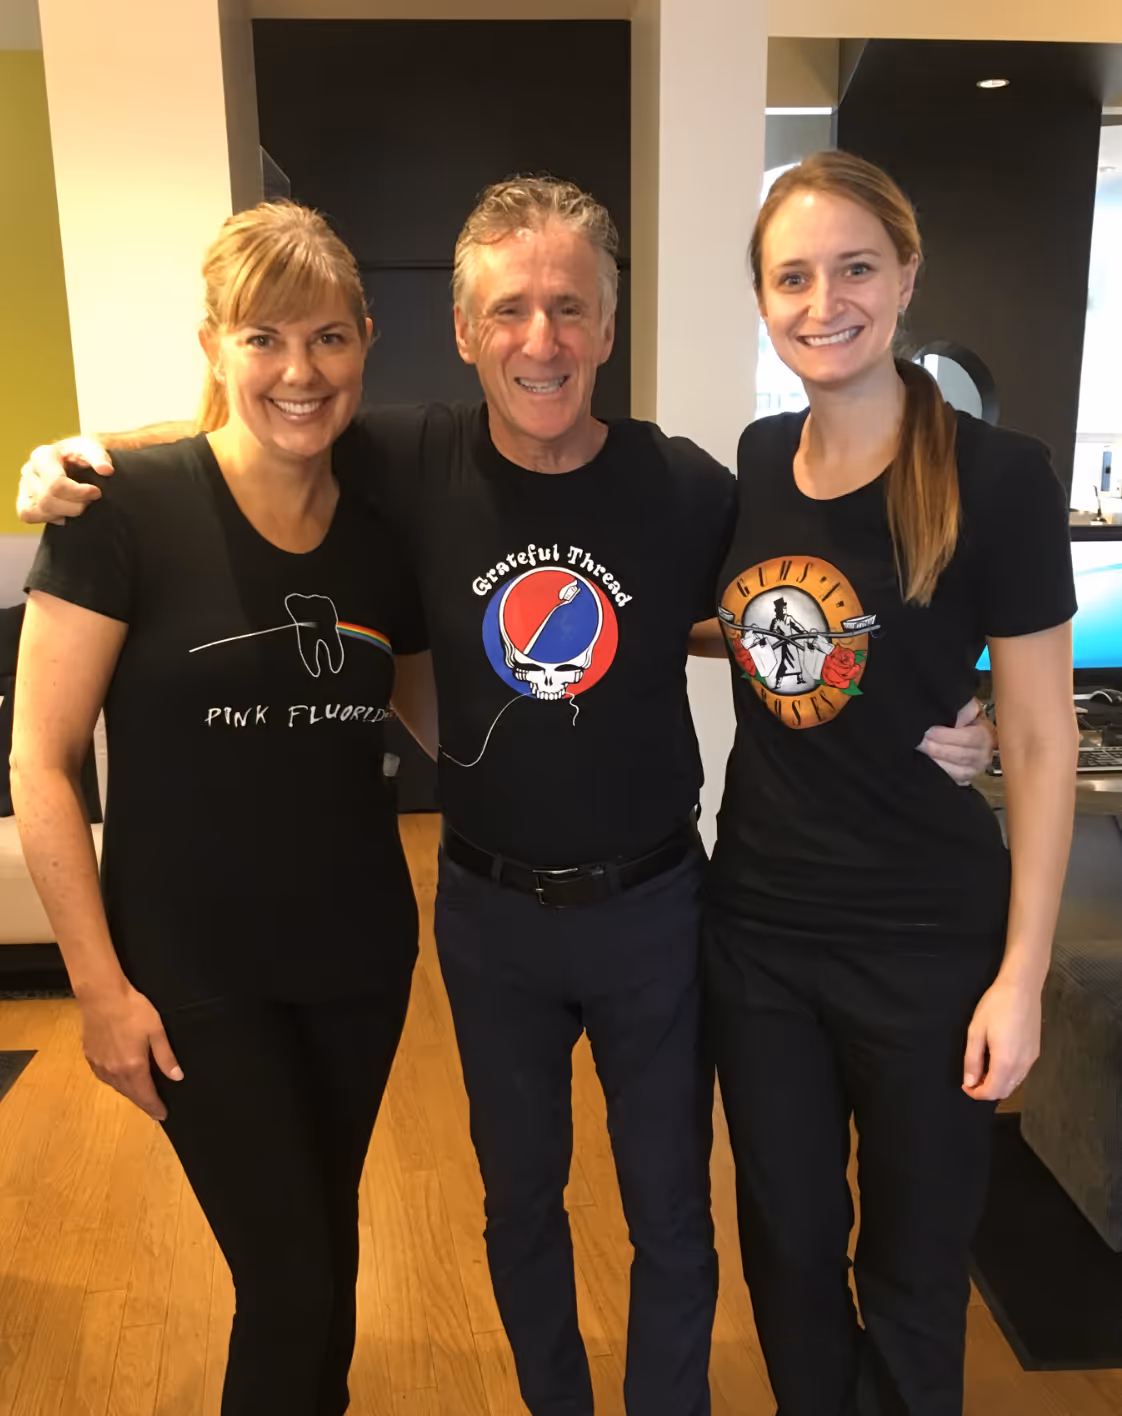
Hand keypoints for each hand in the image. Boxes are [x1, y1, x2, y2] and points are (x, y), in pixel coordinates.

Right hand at [17, 437, 113, 525]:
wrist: (73, 459)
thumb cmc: (82, 454)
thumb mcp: (93, 448)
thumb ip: (100, 457)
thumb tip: (106, 470)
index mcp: (42, 456)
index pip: (56, 484)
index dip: (79, 493)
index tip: (96, 492)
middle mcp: (29, 470)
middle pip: (48, 500)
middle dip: (75, 505)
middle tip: (90, 500)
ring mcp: (24, 486)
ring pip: (40, 510)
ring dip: (65, 513)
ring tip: (79, 503)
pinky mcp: (24, 500)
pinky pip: (29, 515)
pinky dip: (50, 517)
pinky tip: (64, 511)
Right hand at [79, 982, 182, 1120]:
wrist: (102, 996)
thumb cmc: (133, 1010)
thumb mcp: (156, 1031)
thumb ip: (165, 1057)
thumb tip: (177, 1077)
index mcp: (133, 1067)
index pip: (146, 1095)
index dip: (155, 1107)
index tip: (163, 1116)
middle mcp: (114, 1071)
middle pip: (130, 1094)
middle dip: (143, 1103)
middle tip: (154, 1109)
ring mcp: (99, 1065)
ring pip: (117, 1087)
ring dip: (129, 1093)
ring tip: (140, 1095)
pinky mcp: (90, 1057)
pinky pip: (105, 1077)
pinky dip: (116, 1082)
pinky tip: (121, 1078)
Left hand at [917, 697, 995, 783]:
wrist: (972, 738)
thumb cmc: (967, 722)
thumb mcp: (969, 710)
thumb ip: (965, 710)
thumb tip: (957, 714)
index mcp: (985, 736)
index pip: (968, 738)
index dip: (947, 736)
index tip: (929, 732)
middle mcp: (983, 756)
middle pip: (960, 756)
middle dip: (938, 749)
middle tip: (921, 742)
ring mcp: (974, 770)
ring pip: (956, 771)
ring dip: (936, 762)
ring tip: (921, 752)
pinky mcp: (964, 780)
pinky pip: (952, 780)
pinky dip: (939, 772)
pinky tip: (926, 763)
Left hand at [962, 973, 1041, 1101]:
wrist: (1022, 988)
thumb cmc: (997, 1005)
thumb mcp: (976, 1031)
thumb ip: (972, 1059)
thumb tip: (970, 1081)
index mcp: (1005, 1061)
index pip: (992, 1091)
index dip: (976, 1093)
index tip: (966, 1086)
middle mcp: (1022, 1065)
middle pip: (1004, 1091)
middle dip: (987, 1091)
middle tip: (972, 1080)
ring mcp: (1031, 1059)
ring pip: (1014, 1084)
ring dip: (998, 1084)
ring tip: (982, 1070)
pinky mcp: (1035, 1052)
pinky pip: (1021, 1073)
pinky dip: (1008, 1076)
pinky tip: (997, 1062)